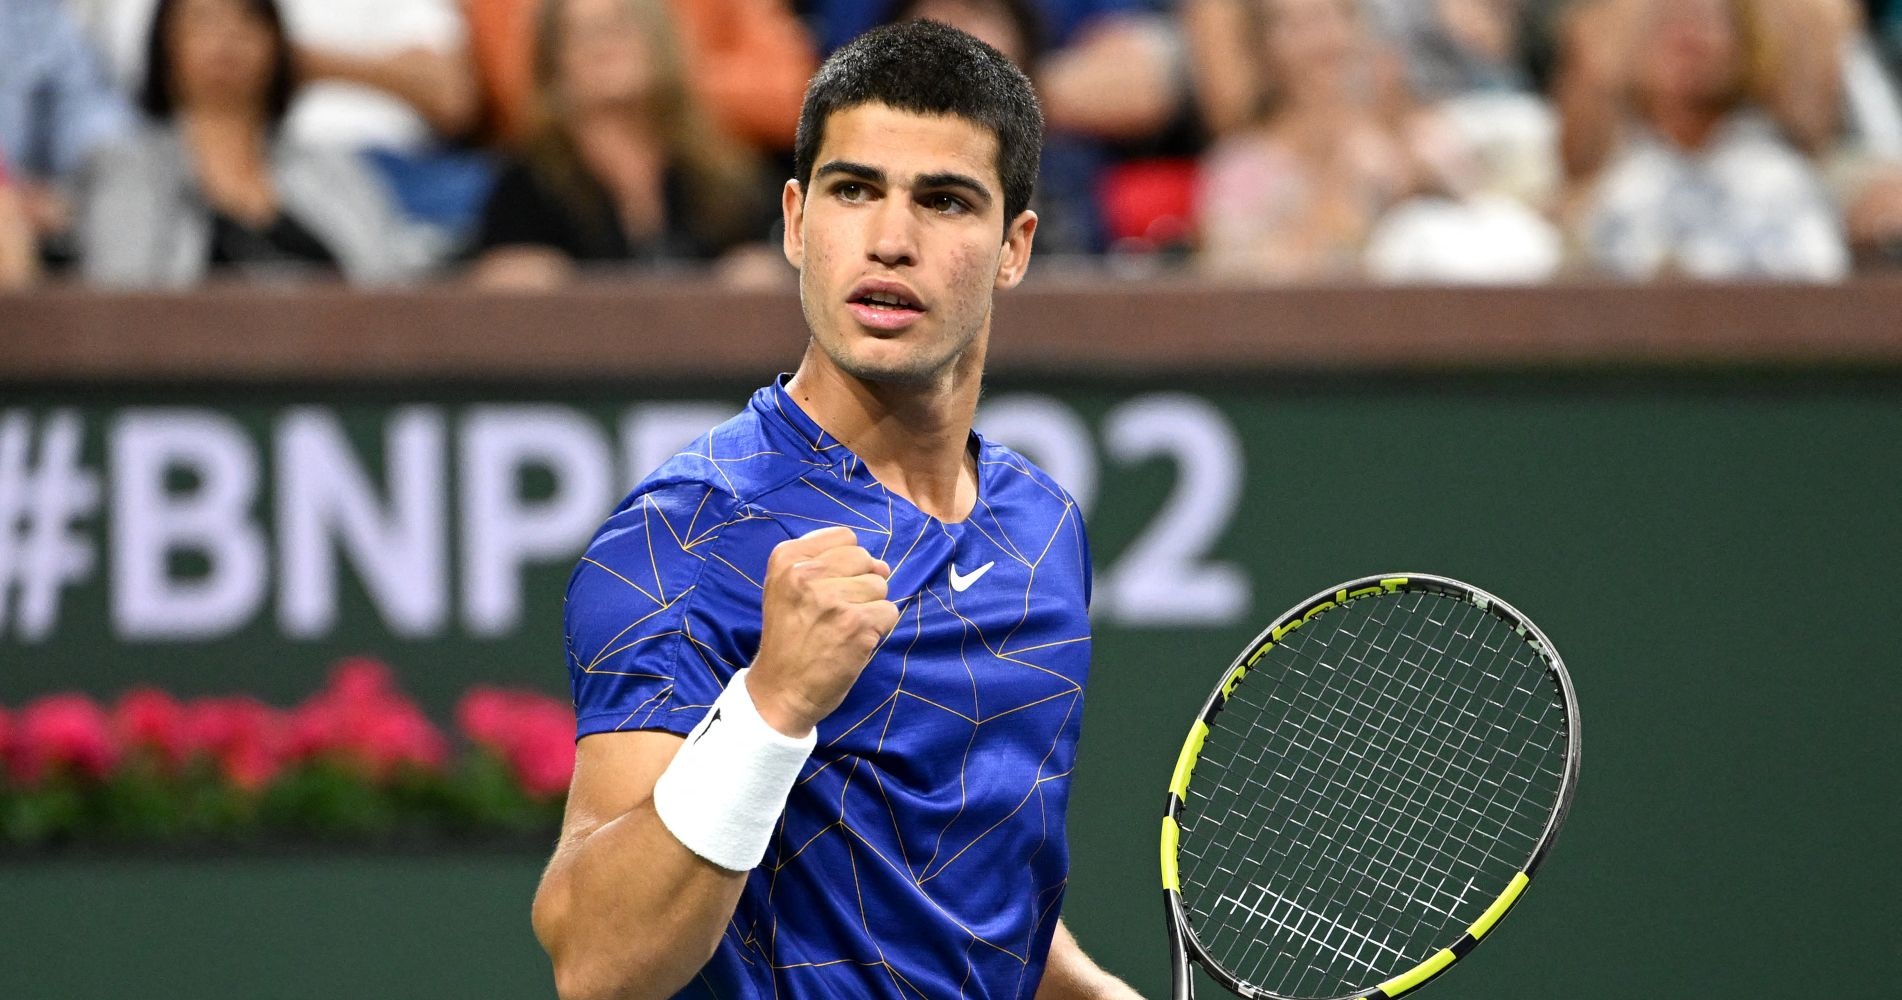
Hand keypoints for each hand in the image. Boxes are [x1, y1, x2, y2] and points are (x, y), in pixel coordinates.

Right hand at [747, 527, 898, 737]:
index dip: (847, 563)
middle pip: (864, 559)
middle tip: (835, 613)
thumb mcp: (786, 588)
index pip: (844, 538)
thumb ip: (827, 563)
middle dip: (860, 584)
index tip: (829, 587)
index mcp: (786, 558)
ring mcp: (831, 599)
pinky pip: (889, 612)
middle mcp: (805, 574)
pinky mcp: (856, 625)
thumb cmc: (789, 638)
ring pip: (879, 585)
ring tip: (842, 628)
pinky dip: (879, 628)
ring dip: (869, 607)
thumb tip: (882, 564)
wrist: (780, 690)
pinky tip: (854, 642)